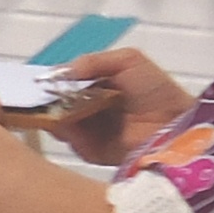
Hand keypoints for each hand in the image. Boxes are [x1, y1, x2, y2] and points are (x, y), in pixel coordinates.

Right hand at [41, 45, 191, 165]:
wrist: (176, 127)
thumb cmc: (157, 91)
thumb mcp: (129, 60)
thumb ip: (92, 61)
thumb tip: (56, 73)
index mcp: (98, 87)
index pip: (66, 84)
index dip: (52, 82)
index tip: (37, 81)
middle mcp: (90, 109)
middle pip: (57, 104)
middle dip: (48, 99)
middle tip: (40, 96)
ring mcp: (89, 132)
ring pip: (58, 122)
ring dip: (54, 114)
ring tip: (56, 106)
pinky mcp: (91, 152)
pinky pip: (70, 141)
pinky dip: (66, 132)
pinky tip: (68, 122)